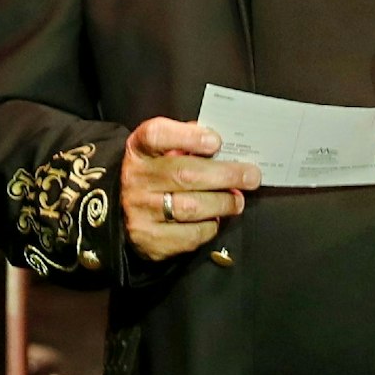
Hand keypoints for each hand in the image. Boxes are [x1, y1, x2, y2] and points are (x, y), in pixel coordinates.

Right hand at [120, 117, 258, 261]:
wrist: (123, 211)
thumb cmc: (155, 174)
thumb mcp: (162, 150)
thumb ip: (187, 142)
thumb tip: (224, 144)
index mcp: (139, 149)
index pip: (157, 135)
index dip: (188, 137)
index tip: (216, 141)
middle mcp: (136, 178)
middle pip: (184, 174)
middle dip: (225, 175)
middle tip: (250, 176)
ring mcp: (141, 211)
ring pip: (191, 207)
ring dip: (223, 203)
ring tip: (237, 200)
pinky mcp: (150, 240)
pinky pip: (190, 234)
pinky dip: (210, 226)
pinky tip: (215, 218)